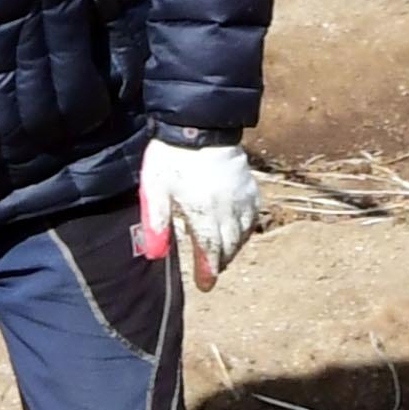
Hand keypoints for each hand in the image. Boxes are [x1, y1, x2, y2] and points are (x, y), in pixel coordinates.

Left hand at [133, 138, 259, 285]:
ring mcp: (242, 196)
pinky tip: (238, 229)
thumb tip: (155, 254)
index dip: (208, 271)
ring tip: (222, 254)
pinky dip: (246, 228)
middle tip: (211, 271)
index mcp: (204, 211)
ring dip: (233, 247)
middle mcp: (228, 208)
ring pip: (243, 232)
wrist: (199, 123)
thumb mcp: (156, 189)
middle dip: (220, 262)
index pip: (210, 251)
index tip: (205, 286)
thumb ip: (156, 222)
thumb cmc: (172, 156)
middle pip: (229, 245)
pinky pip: (253, 215)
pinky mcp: (249, 184)